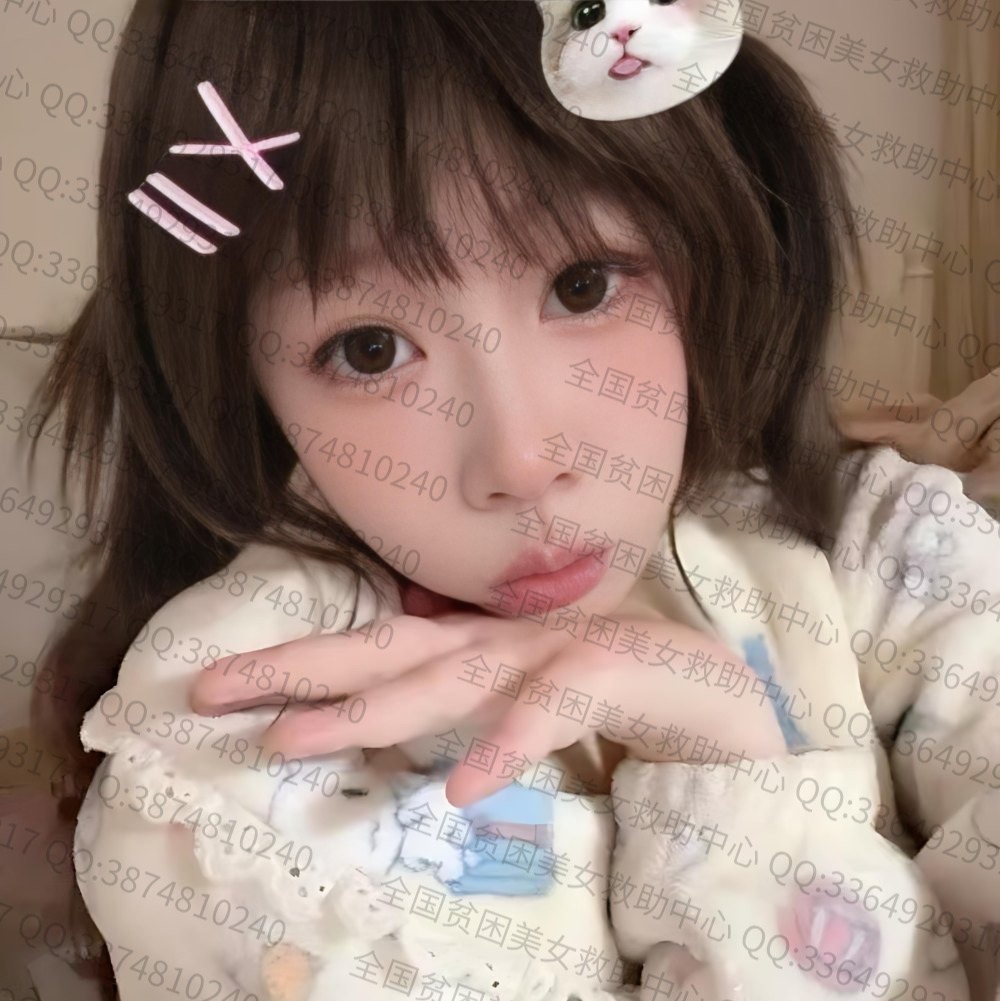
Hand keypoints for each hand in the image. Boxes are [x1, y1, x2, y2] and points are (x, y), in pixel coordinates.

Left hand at [189, 607, 784, 806]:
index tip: (216, 689)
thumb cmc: (621, 695)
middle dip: (301, 668)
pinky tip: (464, 784)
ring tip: (297, 739)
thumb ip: (468, 703)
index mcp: (483, 648)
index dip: (298, 663)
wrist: (727, 692)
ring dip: (377, 706)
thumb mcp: (525, 701)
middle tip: (208, 693)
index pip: (377, 649)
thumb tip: (398, 725)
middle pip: (393, 649)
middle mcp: (507, 643)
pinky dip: (510, 742)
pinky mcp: (620, 672)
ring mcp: (561, 651)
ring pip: (457, 676)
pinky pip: (557, 709)